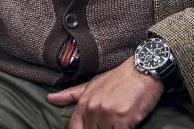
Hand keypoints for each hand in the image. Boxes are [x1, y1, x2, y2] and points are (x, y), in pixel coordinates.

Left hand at [47, 57, 164, 128]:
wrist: (143, 69)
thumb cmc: (119, 78)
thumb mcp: (93, 84)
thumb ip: (71, 94)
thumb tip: (50, 99)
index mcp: (84, 103)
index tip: (88, 128)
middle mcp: (93, 110)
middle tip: (105, 123)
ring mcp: (107, 115)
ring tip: (114, 122)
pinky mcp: (123, 121)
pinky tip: (124, 126)